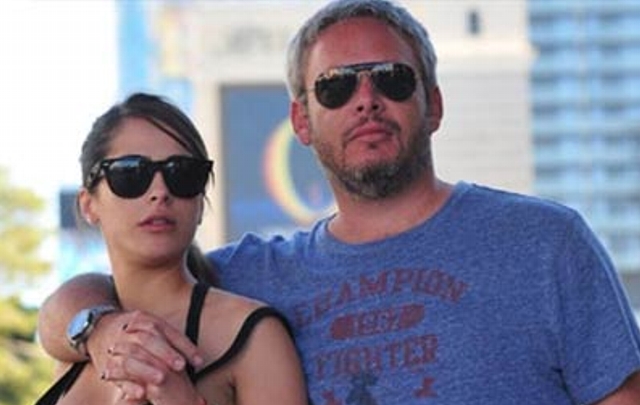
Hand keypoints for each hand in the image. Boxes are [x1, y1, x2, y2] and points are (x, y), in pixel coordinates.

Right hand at [88, 310, 202, 400]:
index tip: (198, 361)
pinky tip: (141, 393)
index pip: (166, 331)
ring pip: (131, 358)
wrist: (98, 328)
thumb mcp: (151, 326)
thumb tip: (199, 360)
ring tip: (161, 379)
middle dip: (166, 353)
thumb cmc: (134, 331)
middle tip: (180, 366)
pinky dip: (129, 385)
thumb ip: (172, 340)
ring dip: (147, 370)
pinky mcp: (107, 366)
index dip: (184, 346)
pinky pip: (117, 376)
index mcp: (144, 319)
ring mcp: (116, 347)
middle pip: (148, 340)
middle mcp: (129, 331)